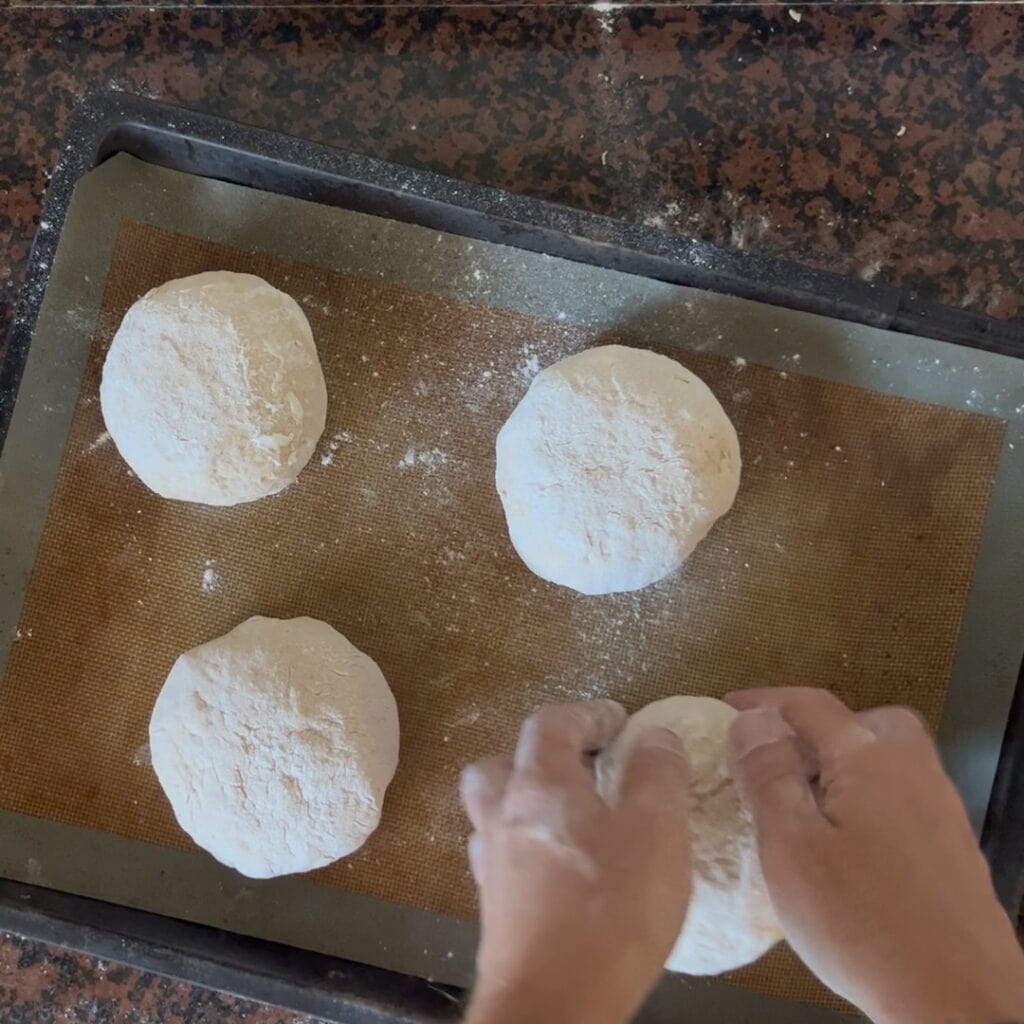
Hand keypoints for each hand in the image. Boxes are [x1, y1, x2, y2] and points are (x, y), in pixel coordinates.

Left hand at [461, 699, 690, 1023]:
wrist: (552, 1007)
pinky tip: (563, 873)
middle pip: (502, 764)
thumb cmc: (609, 910)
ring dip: (531, 804)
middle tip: (584, 768)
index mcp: (539, 784)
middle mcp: (503, 816)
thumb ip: (657, 774)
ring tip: (576, 820)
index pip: (549, 722)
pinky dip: (531, 850)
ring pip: (498, 813)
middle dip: (541, 756)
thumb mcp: (656, 831)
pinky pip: (507, 860)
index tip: (619, 721)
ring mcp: (493, 866)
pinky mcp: (497, 912)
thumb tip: (656, 735)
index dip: (586, 713)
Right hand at [726, 687, 1023, 1023]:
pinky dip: (866, 798)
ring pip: (887, 762)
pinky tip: (844, 843)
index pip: (810, 705)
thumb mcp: (791, 845)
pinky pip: (901, 799)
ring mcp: (940, 811)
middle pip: (865, 722)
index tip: (727, 707)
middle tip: (777, 754)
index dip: (764, 701)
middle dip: (817, 727)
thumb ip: (768, 774)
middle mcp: (914, 772)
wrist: (957, 1001)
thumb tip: (752, 719)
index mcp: (871, 758)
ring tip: (802, 801)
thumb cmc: (864, 923)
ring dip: (843, 764)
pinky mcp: (952, 851)